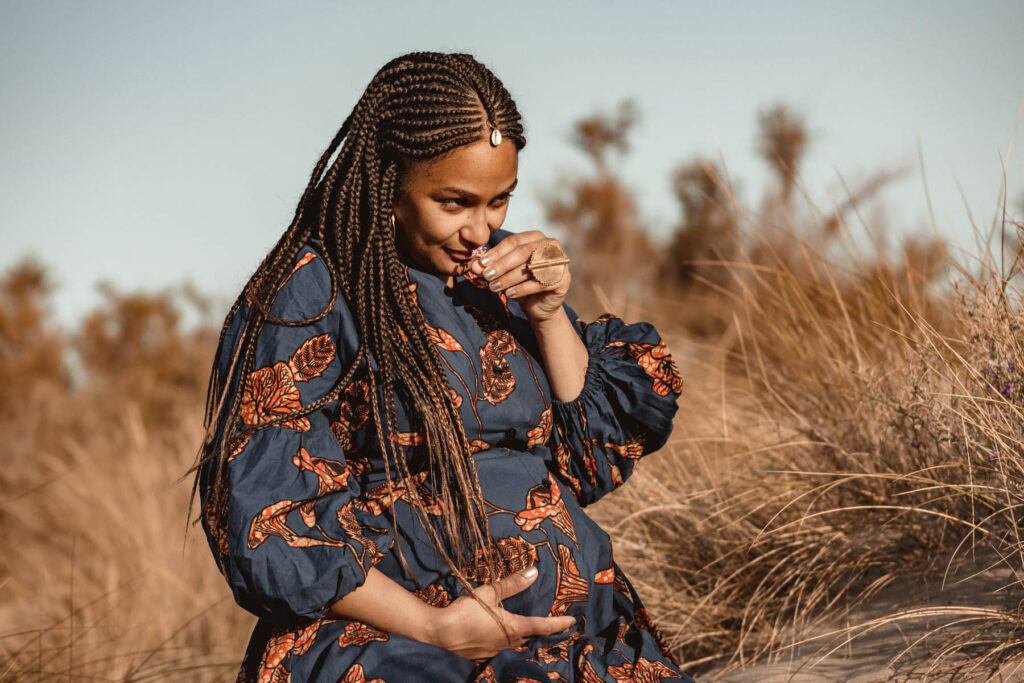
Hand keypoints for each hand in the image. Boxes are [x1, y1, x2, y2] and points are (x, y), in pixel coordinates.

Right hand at [428, 567, 575, 661]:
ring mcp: (495, 651)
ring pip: (514, 644)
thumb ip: (512, 583)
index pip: (542, 626)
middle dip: (541, 631)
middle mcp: (508, 643)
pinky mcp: (482, 655)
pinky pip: (499, 647)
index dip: (559, 623)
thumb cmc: (465, 610)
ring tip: (525, 627)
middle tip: (551, 624)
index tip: (572, 621)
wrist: (439, 633)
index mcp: (513, 627)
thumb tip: (533, 572)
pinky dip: (504, 640)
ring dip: (522, 636)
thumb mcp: (489, 592)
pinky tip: (497, 634)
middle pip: (530, 637)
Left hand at [470, 231, 570, 324]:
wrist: (540, 305)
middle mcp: (551, 245)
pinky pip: (539, 283)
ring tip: (494, 287)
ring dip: (509, 278)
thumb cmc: (521, 283)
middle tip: (487, 276)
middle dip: (502, 264)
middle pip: (523, 251)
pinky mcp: (563, 279)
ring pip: (530, 267)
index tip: (481, 264)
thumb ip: (490, 267)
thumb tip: (474, 265)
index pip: (514, 241)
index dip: (496, 252)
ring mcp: (560, 261)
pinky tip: (509, 295)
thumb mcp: (504, 274)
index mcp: (536, 237)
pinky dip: (522, 289)